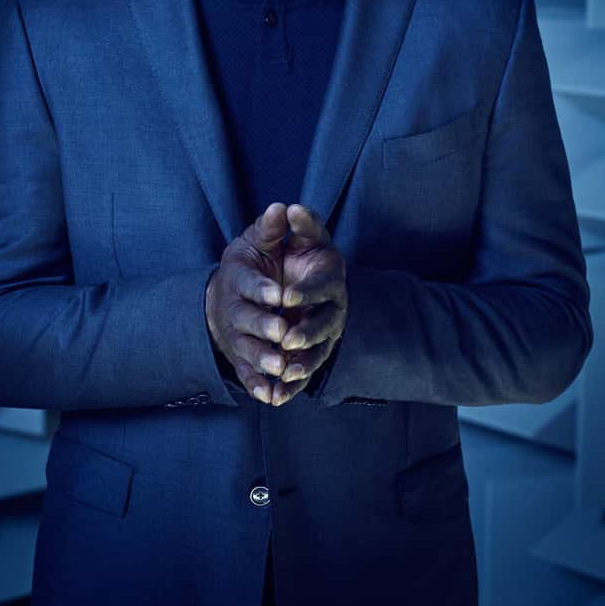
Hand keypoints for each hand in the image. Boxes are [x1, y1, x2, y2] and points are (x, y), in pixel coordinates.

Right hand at [205, 203, 290, 403]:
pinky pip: (250, 376)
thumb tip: (283, 207)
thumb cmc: (250, 264)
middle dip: (265, 327)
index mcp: (238, 278)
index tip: (280, 295)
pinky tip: (273, 397)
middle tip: (284, 332)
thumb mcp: (259, 241)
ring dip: (263, 360)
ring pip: (249, 351)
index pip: (248, 284)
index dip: (263, 289)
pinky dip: (260, 388)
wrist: (228, 295)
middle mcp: (235, 310)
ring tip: (282, 367)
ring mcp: (239, 337)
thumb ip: (274, 228)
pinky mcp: (244, 359)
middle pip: (247, 321)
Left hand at [269, 203, 347, 406]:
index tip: (284, 296)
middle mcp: (331, 309)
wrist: (284, 280)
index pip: (323, 287)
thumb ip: (291, 224)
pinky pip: (301, 375)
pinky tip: (273, 398)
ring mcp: (322, 335)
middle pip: (324, 325)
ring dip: (300, 365)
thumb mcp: (289, 235)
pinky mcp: (308, 355)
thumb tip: (286, 206)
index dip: (305, 292)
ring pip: (316, 355)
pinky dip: (288, 388)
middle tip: (285, 337)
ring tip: (282, 373)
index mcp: (330, 277)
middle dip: (306, 332)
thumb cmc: (290, 252)